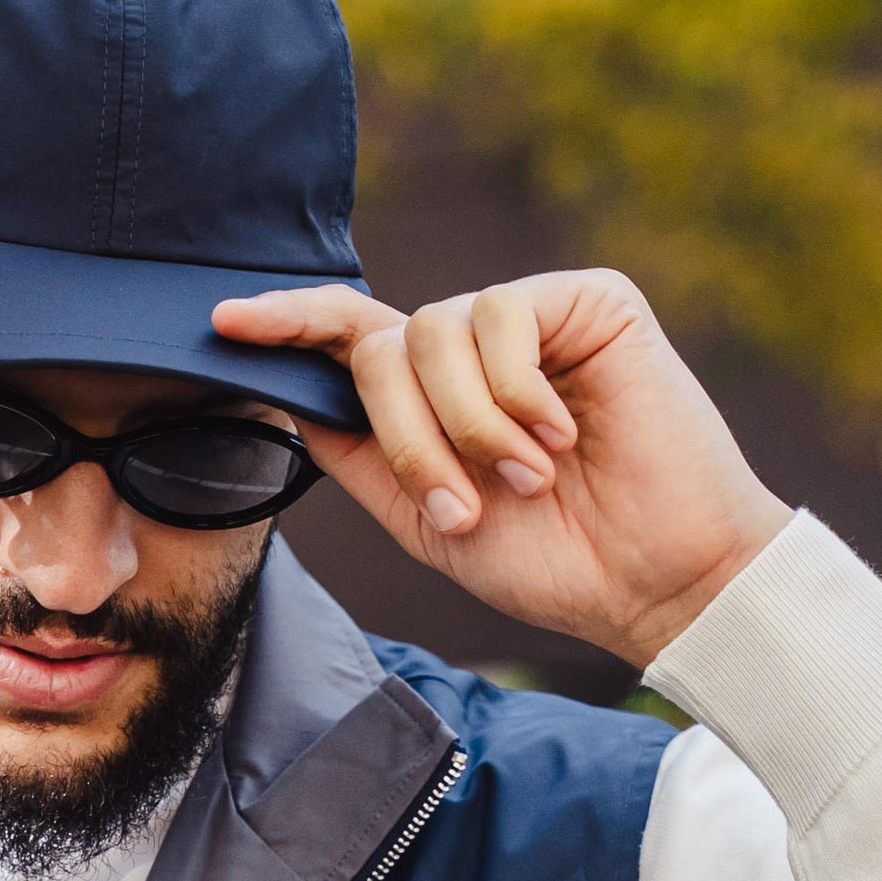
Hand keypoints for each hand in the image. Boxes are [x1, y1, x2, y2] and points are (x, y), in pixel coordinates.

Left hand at [210, 267, 788, 672]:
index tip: (225, 325)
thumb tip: (294, 398)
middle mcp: (480, 349)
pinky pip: (502, 316)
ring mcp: (535, 320)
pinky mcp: (590, 301)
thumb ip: (365, 456)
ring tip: (525, 477)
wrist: (655, 579)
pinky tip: (560, 434)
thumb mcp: (429, 519)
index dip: (290, 324)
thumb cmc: (555, 560)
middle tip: (461, 507)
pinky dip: (517, 391)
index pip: (352, 338)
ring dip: (465, 424)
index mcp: (439, 397)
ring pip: (434, 331)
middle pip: (383, 349)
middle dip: (407, 438)